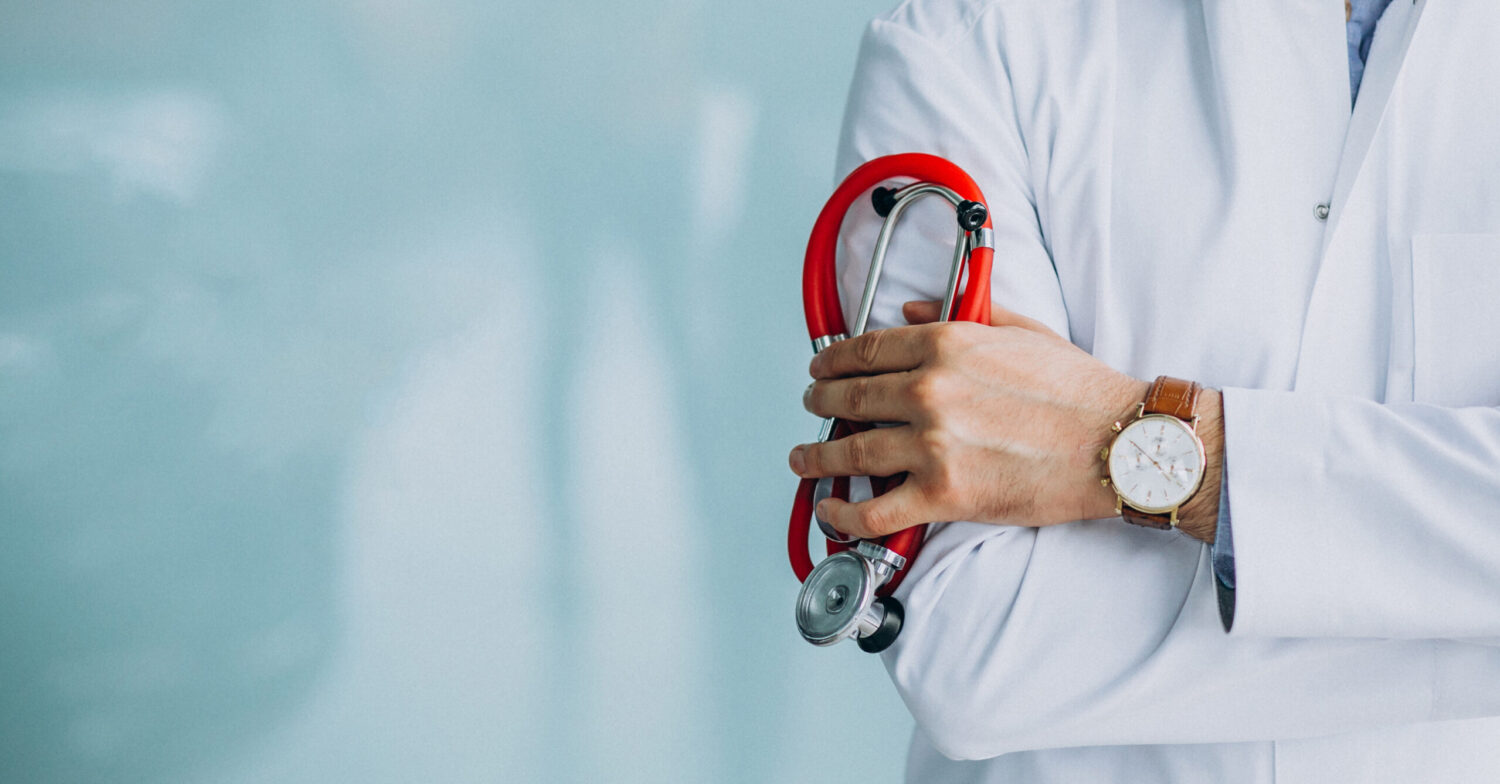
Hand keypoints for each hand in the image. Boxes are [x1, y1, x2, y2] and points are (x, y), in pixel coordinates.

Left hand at [788, 300, 1220, 541]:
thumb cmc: (1079, 392)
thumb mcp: (1020, 331)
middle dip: (820, 402)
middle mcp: (930, 392)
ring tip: (804, 458)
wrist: (1118, 444)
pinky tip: (830, 510)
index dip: (832, 359)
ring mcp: (932, 446)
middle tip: (812, 406)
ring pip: (849, 453)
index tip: (820, 366)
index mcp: (947, 345)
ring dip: (816, 456)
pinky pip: (873, 510)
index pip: (867, 350)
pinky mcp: (943, 495)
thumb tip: (911, 308)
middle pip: (849, 396)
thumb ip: (961, 315)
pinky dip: (842, 514)